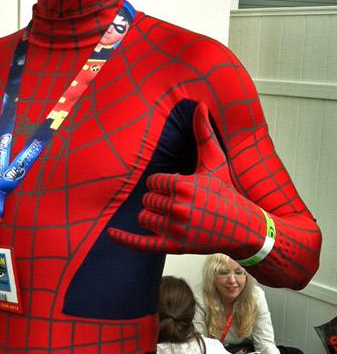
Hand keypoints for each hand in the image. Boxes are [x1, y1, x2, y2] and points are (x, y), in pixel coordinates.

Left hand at [109, 103, 266, 257]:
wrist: (242, 227)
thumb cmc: (226, 193)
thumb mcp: (216, 162)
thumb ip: (203, 134)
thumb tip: (201, 106)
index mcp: (183, 186)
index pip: (153, 182)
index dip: (162, 185)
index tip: (177, 189)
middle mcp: (177, 207)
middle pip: (147, 200)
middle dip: (158, 200)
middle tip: (178, 204)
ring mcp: (175, 229)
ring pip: (144, 217)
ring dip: (153, 216)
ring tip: (173, 216)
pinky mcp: (172, 246)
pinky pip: (140, 243)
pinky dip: (125, 239)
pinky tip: (111, 234)